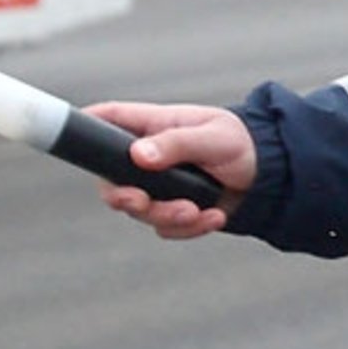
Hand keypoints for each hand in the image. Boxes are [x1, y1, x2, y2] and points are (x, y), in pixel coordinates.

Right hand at [85, 102, 256, 238]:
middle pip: (111, 179)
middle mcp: (149, 156)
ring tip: (196, 211)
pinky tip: (214, 218)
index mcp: (153, 126)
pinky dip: (189, 229)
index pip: (109, 119)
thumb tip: (139, 155)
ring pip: (139, 210)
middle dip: (124, 197)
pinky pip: (166, 228)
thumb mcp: (212, 138)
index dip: (84, 126)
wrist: (272, 176)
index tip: (75, 139)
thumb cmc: (241, 143)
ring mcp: (159, 185)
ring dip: (166, 216)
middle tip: (142, 203)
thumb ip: (176, 144)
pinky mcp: (174, 209)